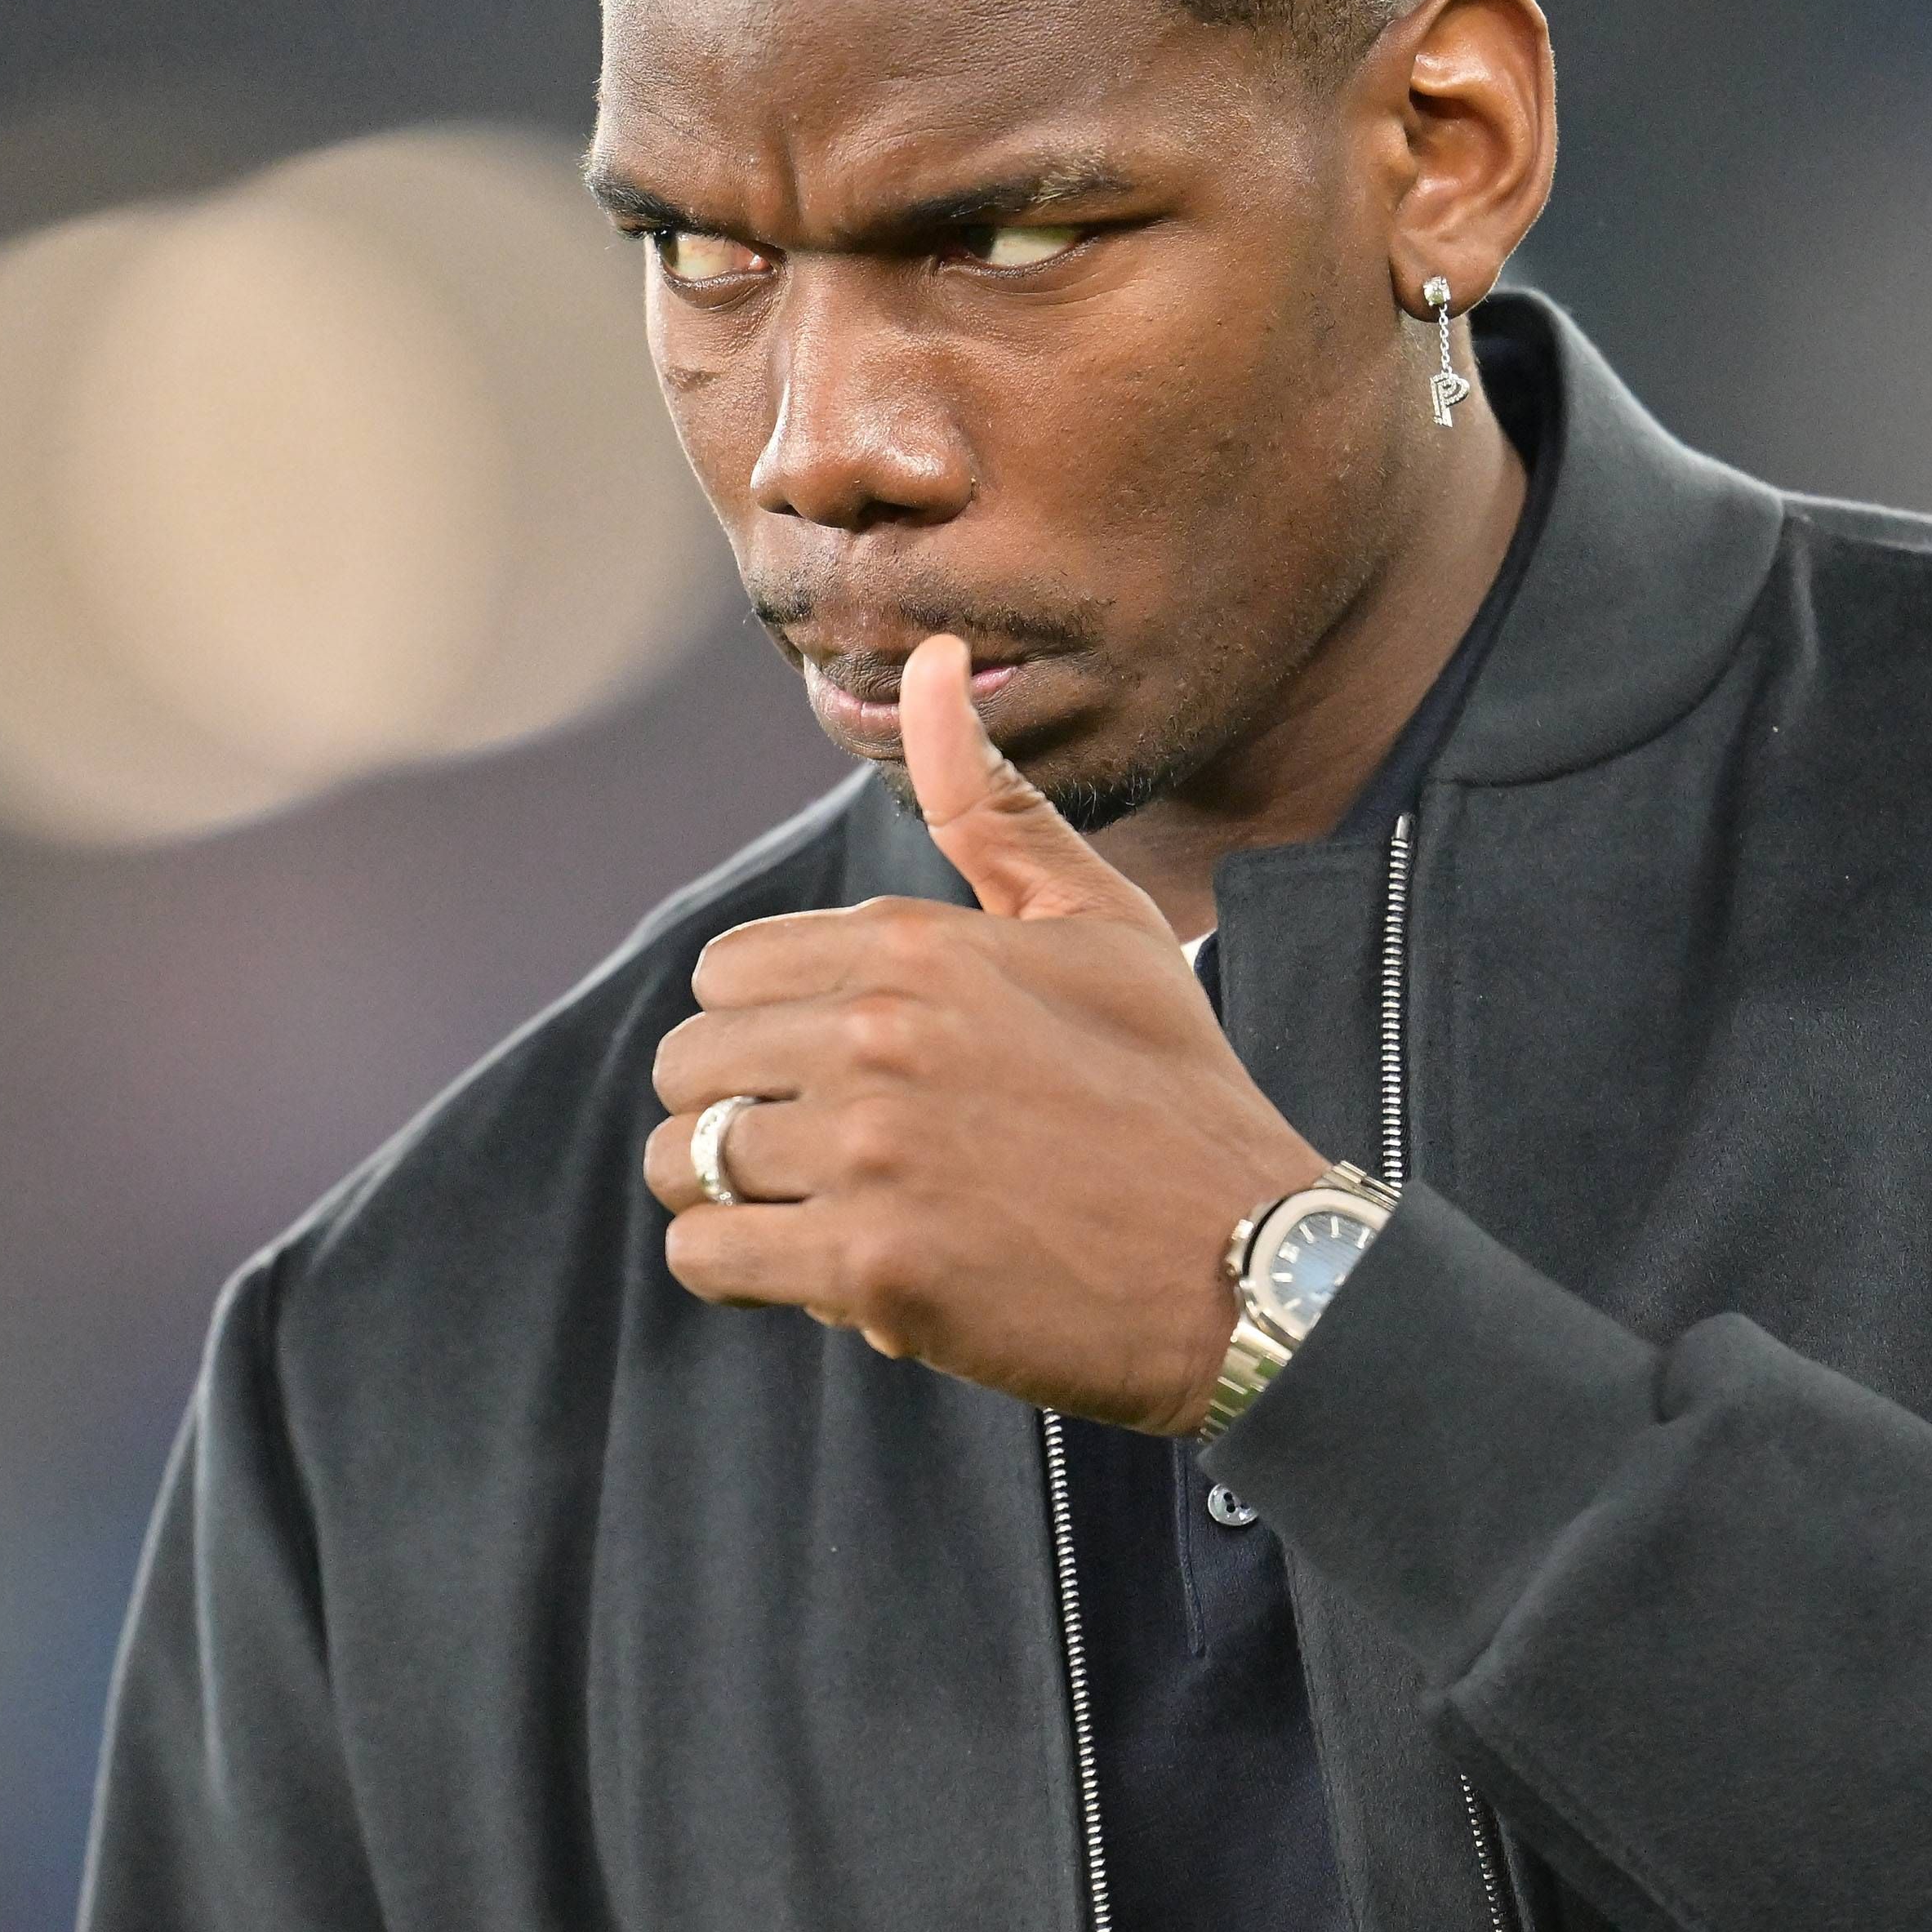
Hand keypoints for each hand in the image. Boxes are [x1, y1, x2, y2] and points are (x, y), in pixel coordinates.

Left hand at [643, 635, 1331, 1431]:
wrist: (1246, 1259)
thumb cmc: (1171, 1087)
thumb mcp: (1098, 919)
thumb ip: (989, 803)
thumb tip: (931, 658)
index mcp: (917, 947)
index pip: (728, 972)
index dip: (767, 1028)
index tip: (832, 1072)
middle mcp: (879, 1037)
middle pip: (689, 1064)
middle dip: (733, 1110)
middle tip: (820, 1153)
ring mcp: (871, 1154)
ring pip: (684, 1162)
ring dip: (732, 1196)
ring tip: (820, 1212)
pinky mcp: (873, 1269)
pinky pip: (709, 1255)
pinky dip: (746, 1270)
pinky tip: (825, 1273)